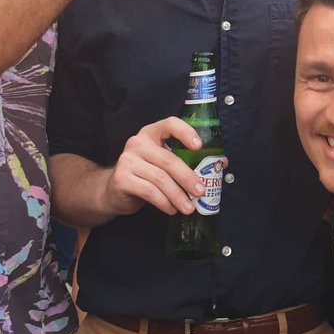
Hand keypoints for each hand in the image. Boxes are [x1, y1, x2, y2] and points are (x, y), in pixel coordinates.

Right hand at [103, 117, 223, 218]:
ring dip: (178, 195)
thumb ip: (188, 160)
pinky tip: (171, 209)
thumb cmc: (145, 173)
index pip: (169, 124)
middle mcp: (137, 143)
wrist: (113, 190)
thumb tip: (221, 164)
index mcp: (151, 133)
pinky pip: (149, 191)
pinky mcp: (122, 179)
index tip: (199, 147)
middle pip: (168, 159)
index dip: (185, 133)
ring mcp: (128, 160)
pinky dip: (164, 202)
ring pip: (160, 178)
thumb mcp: (163, 162)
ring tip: (188, 208)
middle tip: (201, 192)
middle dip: (188, 177)